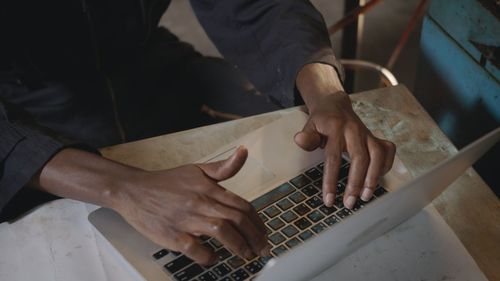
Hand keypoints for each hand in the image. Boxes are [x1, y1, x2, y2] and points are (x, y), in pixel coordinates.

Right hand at [113, 147, 269, 264]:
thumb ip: (223, 167)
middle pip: (236, 219)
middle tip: (262, 249)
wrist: (133, 190)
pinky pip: (194, 248)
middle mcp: (200, 202)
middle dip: (255, 237)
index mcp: (208, 188)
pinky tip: (214, 257)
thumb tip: (244, 152)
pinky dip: (208, 255)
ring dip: (238, 246)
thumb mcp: (196, 170)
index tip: (263, 233)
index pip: (241, 205)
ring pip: (221, 231)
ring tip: (246, 255)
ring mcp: (186, 219)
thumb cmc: (166, 182)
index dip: (257, 222)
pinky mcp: (172, 234)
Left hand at [295, 63, 395, 208]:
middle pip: (359, 158)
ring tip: (366, 196)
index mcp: (335, 128)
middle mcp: (354, 131)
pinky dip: (386, 166)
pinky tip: (377, 180)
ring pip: (377, 155)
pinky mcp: (376, 137)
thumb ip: (307, 137)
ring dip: (373, 177)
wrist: (336, 105)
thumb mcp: (309, 126)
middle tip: (350, 203)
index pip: (333, 157)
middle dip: (356, 183)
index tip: (329, 200)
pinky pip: (387, 151)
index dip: (331, 180)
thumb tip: (299, 140)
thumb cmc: (321, 121)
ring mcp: (368, 134)